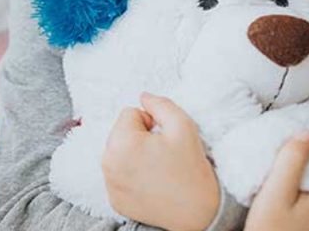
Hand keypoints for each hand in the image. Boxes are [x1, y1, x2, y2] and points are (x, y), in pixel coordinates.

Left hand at [102, 92, 219, 230]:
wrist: (200, 213)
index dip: (150, 121)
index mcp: (121, 143)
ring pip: (118, 153)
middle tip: (161, 154)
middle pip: (120, 132)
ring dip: (133, 154)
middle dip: (139, 137)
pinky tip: (150, 182)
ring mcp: (110, 184)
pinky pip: (118, 174)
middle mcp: (108, 163)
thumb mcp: (183, 125)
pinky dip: (131, 175)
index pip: (129, 113)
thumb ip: (160, 104)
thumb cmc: (191, 169)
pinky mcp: (114, 199)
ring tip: (157, 168)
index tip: (163, 138)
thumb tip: (143, 96)